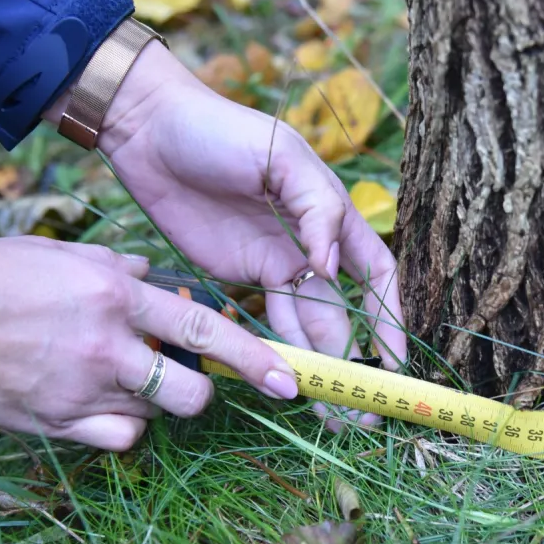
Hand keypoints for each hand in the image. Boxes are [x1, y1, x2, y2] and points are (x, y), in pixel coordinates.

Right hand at [0, 237, 298, 449]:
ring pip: (155, 414)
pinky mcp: (57, 424)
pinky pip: (120, 440)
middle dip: (203, 390)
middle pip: (191, 390)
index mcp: (114, 294)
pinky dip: (122, 429)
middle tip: (186, 377)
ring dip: (154, 402)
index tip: (288, 377)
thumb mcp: (60, 253)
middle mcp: (108, 345)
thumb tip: (152, 275)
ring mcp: (82, 389)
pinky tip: (100, 407)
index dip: (253, 356)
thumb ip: (116, 268)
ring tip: (121, 379)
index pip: (204, 328)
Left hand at [69, 44, 406, 427]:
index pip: (375, 271)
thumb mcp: (278, 155)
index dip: (389, 316)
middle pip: (345, 311)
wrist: (148, 130)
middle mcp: (310, 242)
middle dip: (357, 358)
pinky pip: (271, 319)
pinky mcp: (239, 273)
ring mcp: (274, 260)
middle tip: (362, 408)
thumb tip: (333, 267)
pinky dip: (284, 350)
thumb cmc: (218, 130)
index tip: (395, 360)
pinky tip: (292, 381)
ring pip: (310, 324)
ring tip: (332, 413)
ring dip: (323, 366)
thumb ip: (315, 207)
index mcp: (330, 209)